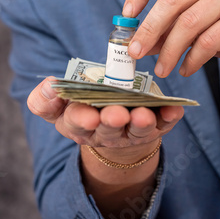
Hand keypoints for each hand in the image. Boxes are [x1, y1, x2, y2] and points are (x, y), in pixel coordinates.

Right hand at [27, 77, 183, 158]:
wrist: (114, 129)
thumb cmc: (84, 110)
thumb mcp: (58, 107)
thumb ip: (45, 100)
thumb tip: (48, 86)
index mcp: (79, 125)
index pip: (75, 123)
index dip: (80, 119)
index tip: (86, 115)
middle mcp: (105, 133)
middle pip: (108, 129)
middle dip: (111, 121)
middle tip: (115, 114)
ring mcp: (131, 132)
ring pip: (136, 130)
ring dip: (140, 122)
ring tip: (143, 114)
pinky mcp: (154, 128)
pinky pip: (163, 124)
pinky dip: (168, 116)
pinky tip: (174, 108)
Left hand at [123, 0, 219, 106]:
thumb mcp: (201, 21)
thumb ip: (173, 25)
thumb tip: (139, 42)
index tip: (127, 15)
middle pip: (171, 0)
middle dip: (149, 30)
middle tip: (135, 53)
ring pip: (188, 23)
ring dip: (169, 51)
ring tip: (162, 69)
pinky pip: (208, 41)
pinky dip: (192, 59)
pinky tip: (186, 69)